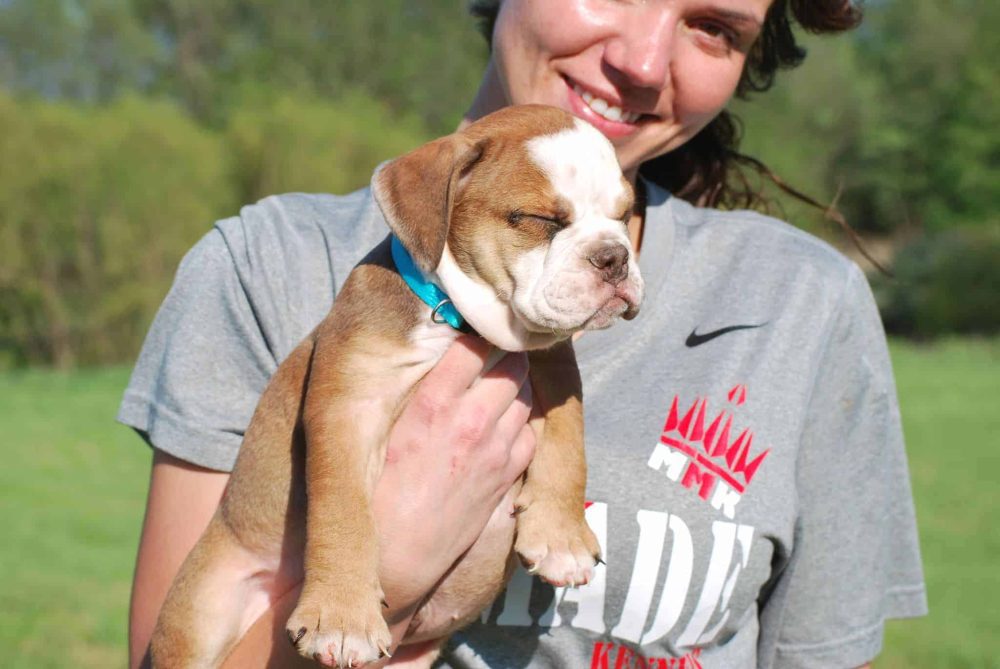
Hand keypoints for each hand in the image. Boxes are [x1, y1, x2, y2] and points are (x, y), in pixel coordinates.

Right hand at [373, 333, 535, 616]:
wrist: (395, 560)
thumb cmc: (374, 494)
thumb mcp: (380, 432)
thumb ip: (410, 392)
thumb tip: (424, 355)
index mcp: (433, 405)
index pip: (472, 343)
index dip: (474, 328)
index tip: (469, 322)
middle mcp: (471, 422)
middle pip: (511, 362)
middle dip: (503, 349)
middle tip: (492, 343)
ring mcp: (496, 450)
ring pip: (525, 393)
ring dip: (515, 380)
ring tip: (498, 376)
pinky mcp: (507, 476)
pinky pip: (529, 431)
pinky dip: (522, 417)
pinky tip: (504, 417)